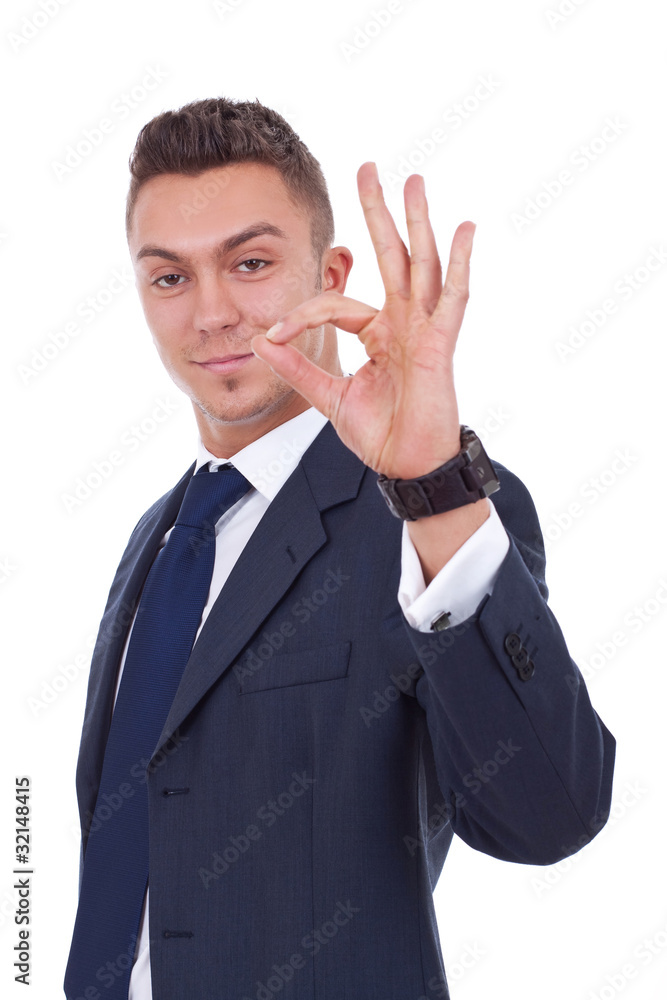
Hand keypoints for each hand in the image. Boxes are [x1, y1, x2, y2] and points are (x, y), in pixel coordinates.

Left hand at [251, 162, 475, 479]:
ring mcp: (424, 330)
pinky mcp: (440, 345)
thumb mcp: (330, 396)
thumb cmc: (381, 434)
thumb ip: (298, 368)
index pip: (335, 305)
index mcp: (378, 332)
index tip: (271, 338)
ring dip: (417, 223)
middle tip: (368, 166)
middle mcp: (403, 322)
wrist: (407, 467)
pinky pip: (452, 299)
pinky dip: (458, 265)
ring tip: (415, 181)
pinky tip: (464, 230)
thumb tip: (260, 343)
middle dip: (378, 212)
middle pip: (390, 256)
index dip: (300, 316)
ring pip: (421, 265)